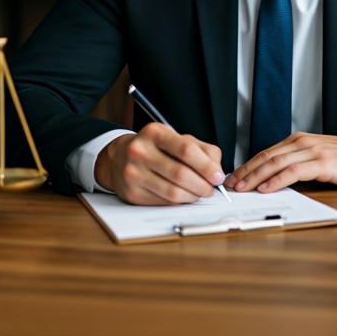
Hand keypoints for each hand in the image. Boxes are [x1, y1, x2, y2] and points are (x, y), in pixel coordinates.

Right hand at [96, 123, 223, 204]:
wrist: (119, 158)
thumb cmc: (153, 147)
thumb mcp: (176, 138)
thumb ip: (202, 150)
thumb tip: (217, 170)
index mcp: (155, 133)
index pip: (186, 150)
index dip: (206, 166)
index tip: (218, 176)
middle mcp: (140, 151)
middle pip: (181, 174)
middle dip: (203, 185)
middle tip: (211, 188)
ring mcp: (133, 173)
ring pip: (173, 192)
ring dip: (193, 196)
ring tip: (199, 192)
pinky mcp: (132, 193)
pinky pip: (164, 202)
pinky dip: (180, 202)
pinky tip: (183, 196)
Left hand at [226, 131, 336, 193]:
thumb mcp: (317, 156)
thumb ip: (298, 163)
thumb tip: (275, 178)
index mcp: (298, 141)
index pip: (266, 153)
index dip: (247, 165)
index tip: (234, 177)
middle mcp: (302, 143)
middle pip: (266, 157)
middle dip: (246, 171)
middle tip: (231, 184)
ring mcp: (312, 152)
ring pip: (276, 163)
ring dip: (256, 176)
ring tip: (243, 188)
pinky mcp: (322, 163)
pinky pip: (294, 172)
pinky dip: (277, 180)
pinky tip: (266, 189)